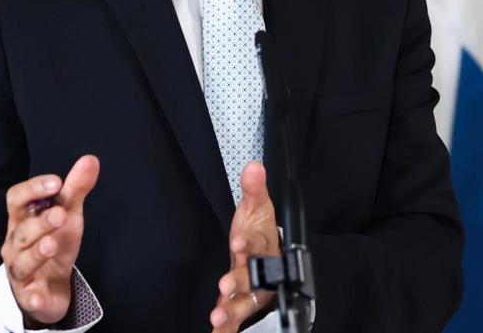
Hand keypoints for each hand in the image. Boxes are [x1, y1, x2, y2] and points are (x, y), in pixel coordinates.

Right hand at [0, 154, 99, 324]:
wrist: (51, 287)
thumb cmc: (53, 243)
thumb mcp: (67, 215)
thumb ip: (75, 189)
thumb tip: (91, 159)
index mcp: (22, 219)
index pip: (16, 199)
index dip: (32, 189)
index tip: (56, 181)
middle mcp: (15, 244)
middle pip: (21, 231)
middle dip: (40, 222)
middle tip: (61, 214)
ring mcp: (20, 271)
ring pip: (22, 262)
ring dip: (36, 253)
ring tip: (52, 244)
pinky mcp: (29, 296)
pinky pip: (28, 296)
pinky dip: (33, 296)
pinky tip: (40, 295)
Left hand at [210, 161, 279, 331]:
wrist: (264, 253)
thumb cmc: (259, 230)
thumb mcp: (256, 207)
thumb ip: (253, 189)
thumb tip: (253, 166)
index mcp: (267, 245)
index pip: (260, 243)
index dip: (250, 244)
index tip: (238, 242)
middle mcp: (263, 271)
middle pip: (255, 277)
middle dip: (241, 281)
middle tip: (226, 284)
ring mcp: (252, 291)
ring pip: (245, 302)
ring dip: (232, 309)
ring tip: (218, 316)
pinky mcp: (240, 304)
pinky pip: (234, 318)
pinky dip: (226, 328)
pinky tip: (215, 332)